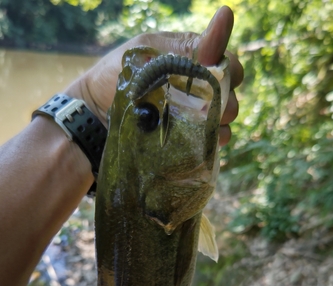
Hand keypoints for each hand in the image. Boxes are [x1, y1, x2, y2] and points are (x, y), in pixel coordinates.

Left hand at [65, 6, 242, 146]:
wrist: (92, 118)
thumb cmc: (114, 79)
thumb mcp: (147, 53)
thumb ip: (185, 45)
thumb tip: (226, 16)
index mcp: (187, 58)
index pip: (224, 60)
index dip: (229, 69)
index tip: (221, 77)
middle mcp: (193, 85)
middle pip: (228, 90)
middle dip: (226, 98)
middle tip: (213, 107)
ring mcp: (191, 113)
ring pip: (224, 115)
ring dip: (221, 120)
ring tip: (206, 125)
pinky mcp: (185, 138)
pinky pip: (212, 139)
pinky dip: (214, 140)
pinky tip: (205, 140)